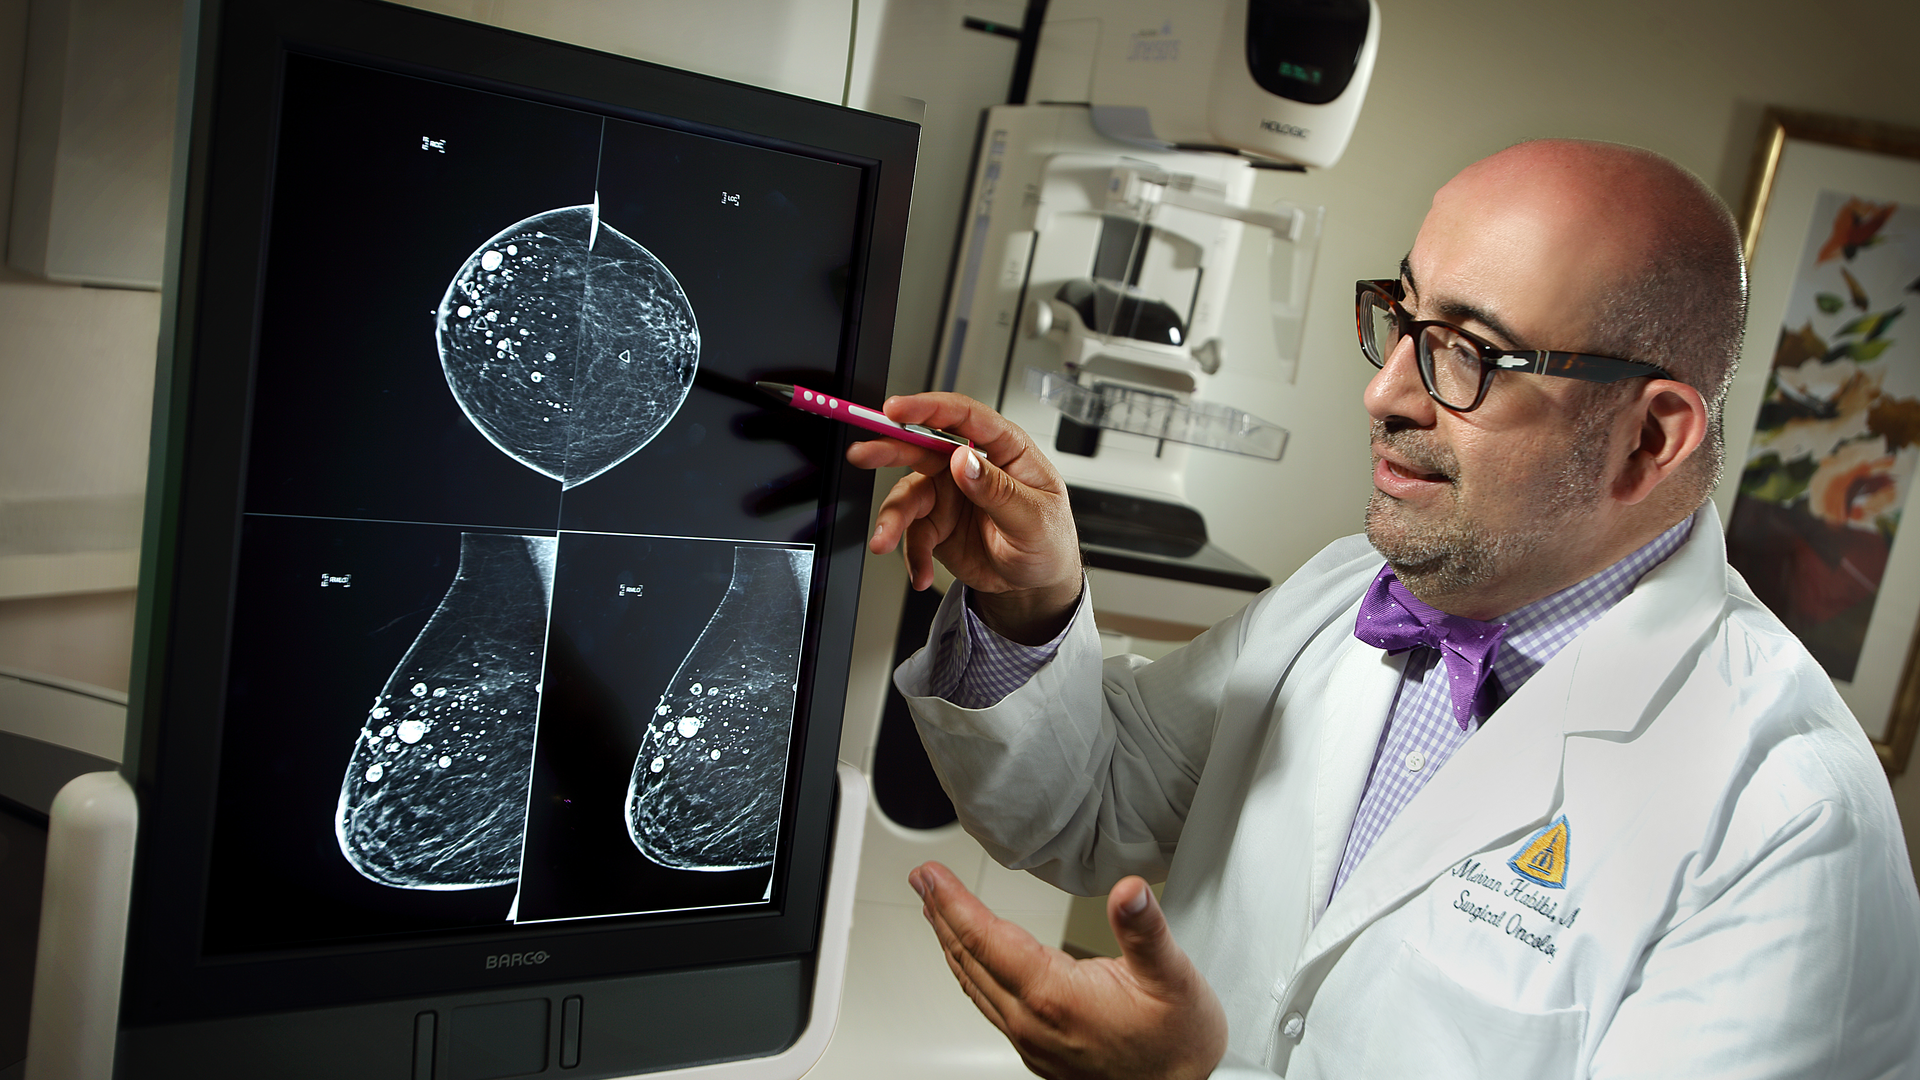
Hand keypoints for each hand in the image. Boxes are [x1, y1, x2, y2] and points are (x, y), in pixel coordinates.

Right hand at [846, 393, 1080, 643]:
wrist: (1034, 586)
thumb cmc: (1048, 542)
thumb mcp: (1034, 519)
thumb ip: (997, 490)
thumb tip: (962, 460)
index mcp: (1005, 449)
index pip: (965, 417)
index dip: (928, 408)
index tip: (897, 409)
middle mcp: (970, 464)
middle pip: (922, 445)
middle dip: (889, 448)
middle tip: (863, 453)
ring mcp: (949, 492)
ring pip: (908, 495)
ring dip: (893, 520)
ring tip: (884, 542)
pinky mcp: (936, 522)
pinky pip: (912, 534)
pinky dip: (912, 555)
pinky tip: (922, 573)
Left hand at [908, 861, 1227, 1079]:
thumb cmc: (1178, 1040)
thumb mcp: (1173, 976)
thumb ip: (1145, 929)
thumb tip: (1129, 891)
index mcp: (1055, 996)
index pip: (986, 938)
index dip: (953, 901)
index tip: (930, 875)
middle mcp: (1033, 1021)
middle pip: (969, 959)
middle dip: (940, 914)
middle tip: (921, 879)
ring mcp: (1031, 1040)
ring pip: (974, 983)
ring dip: (950, 942)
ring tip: (936, 909)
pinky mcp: (1037, 1050)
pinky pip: (988, 1004)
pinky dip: (971, 970)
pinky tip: (971, 957)